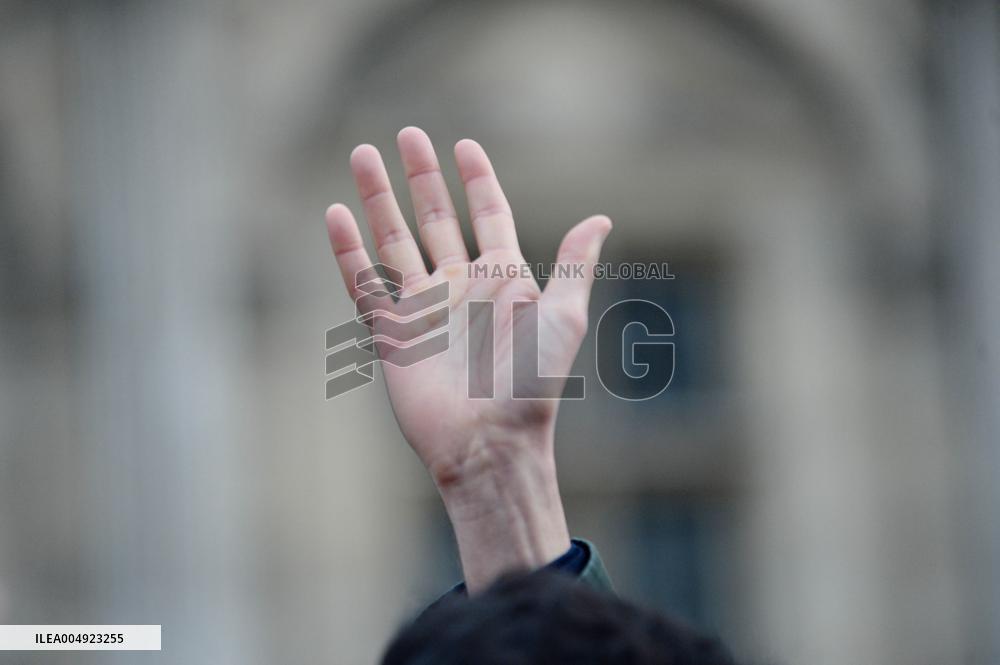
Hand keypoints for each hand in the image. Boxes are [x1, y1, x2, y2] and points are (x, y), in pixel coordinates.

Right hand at [325, 127, 611, 589]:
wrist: (490, 441)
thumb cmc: (533, 383)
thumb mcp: (564, 316)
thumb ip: (575, 265)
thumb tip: (601, 217)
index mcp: (503, 281)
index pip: (487, 215)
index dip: (476, 180)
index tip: (463, 145)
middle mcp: (461, 288)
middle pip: (436, 218)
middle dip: (421, 177)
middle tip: (406, 133)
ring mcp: (424, 309)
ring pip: (395, 240)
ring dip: (378, 198)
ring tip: (361, 154)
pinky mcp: (392, 333)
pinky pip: (364, 282)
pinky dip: (348, 249)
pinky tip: (335, 214)